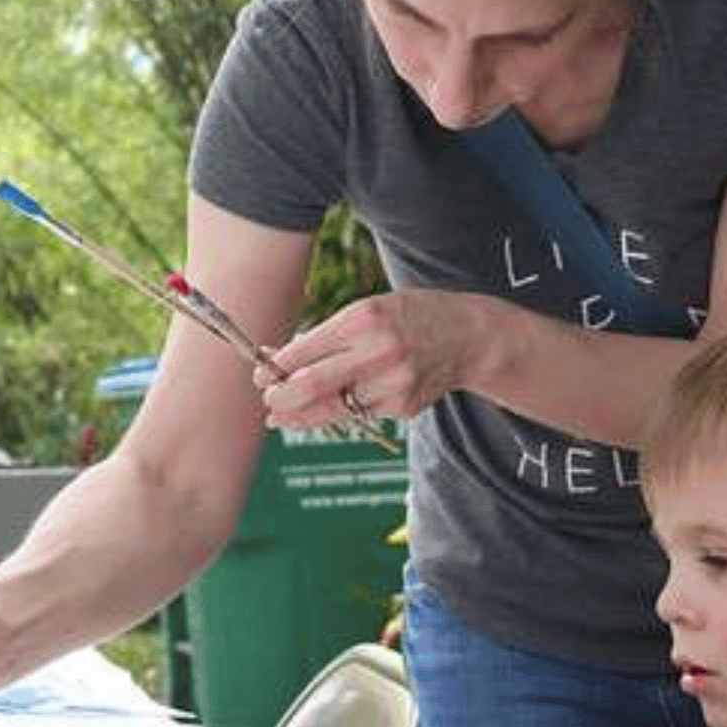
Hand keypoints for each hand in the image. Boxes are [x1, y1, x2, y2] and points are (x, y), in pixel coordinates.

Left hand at [255, 289, 491, 428]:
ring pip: (333, 409)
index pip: (304, 353)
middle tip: (268, 402)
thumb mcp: (367, 310)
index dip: (274, 369)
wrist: (467, 336)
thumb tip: (276, 361)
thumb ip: (325, 337)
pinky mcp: (403, 407)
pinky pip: (360, 414)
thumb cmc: (407, 317)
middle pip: (311, 387)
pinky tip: (343, 400)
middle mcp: (377, 352)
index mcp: (362, 319)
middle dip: (280, 399)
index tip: (259, 375)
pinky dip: (344, 409)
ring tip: (284, 416)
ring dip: (303, 414)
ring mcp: (392, 383)